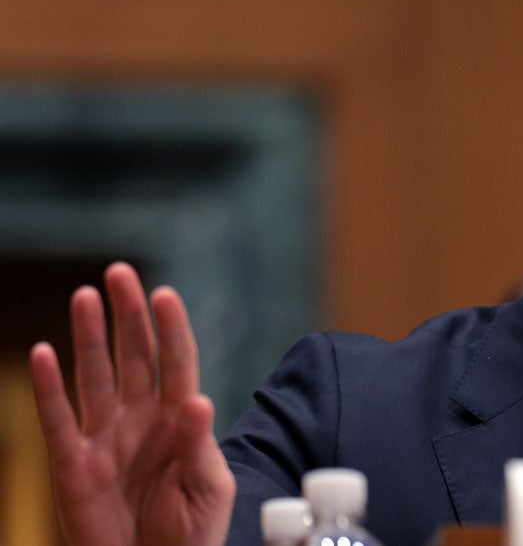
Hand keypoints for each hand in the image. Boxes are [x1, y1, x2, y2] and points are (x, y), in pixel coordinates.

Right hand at [29, 263, 235, 545]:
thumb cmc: (191, 533)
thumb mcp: (207, 489)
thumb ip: (199, 446)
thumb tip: (197, 401)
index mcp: (181, 420)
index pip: (178, 363)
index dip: (171, 328)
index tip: (164, 293)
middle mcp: (142, 420)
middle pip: (135, 357)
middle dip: (128, 316)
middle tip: (120, 273)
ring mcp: (106, 438)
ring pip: (95, 376)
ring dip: (89, 337)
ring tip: (86, 297)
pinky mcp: (73, 464)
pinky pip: (57, 419)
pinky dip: (48, 389)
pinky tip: (43, 354)